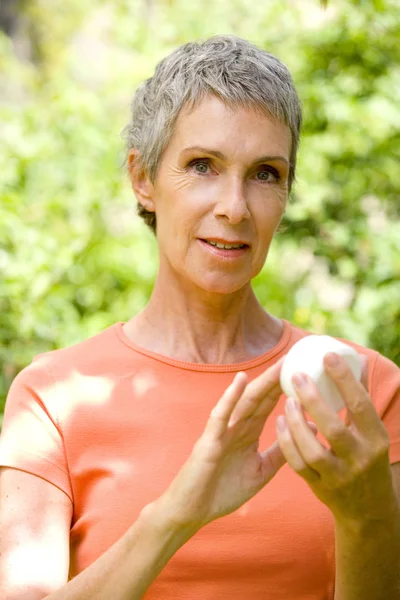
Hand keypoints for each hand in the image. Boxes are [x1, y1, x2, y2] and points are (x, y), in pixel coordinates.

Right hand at [157, 356, 317, 532]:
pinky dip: (230, 397)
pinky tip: (241, 380)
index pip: (269, 404)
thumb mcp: (260, 471)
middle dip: (278, 377)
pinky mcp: (209, 440)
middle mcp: (236, 426)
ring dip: (262, 382)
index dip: (285, 386)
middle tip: (297, 357)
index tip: (303, 369)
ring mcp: (222, 431)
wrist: (191, 512)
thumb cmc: (223, 491)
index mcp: (247, 432)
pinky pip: (221, 415)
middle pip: (260, 397)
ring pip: (245, 401)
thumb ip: (280, 452)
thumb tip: (306, 430)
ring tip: (280, 364)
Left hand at [276, 352, 394, 527]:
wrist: (369, 510)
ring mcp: (339, 477)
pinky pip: (299, 466)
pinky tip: (280, 423)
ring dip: (297, 424)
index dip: (344, 380)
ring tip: (288, 401)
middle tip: (297, 376)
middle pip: (334, 429)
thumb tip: (355, 357)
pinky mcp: (321, 488)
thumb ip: (361, 394)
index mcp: (376, 439)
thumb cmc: (368, 456)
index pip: (361, 405)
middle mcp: (360, 459)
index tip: (327, 356)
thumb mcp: (371, 430)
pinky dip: (287, 443)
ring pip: (314, 451)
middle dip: (313, 400)